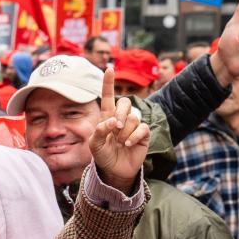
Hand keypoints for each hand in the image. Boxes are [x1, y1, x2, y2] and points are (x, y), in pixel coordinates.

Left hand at [90, 67, 148, 189]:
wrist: (114, 170)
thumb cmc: (103, 155)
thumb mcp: (94, 145)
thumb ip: (98, 131)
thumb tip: (111, 121)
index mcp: (107, 116)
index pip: (108, 97)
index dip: (108, 83)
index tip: (109, 69)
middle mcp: (122, 117)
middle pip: (125, 102)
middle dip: (120, 114)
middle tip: (115, 129)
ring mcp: (134, 125)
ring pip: (133, 117)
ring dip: (124, 132)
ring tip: (119, 142)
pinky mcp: (143, 133)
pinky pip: (142, 128)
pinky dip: (133, 137)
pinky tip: (127, 144)